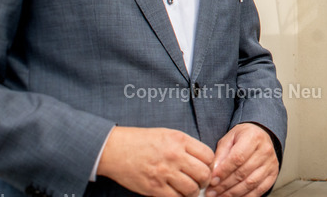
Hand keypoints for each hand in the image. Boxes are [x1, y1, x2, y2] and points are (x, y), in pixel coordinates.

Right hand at [97, 126, 214, 196]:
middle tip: (200, 181)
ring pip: (192, 189)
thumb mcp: (167, 134)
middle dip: (205, 180)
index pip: (208, 155)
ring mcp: (164, 173)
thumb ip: (185, 145)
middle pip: (203, 173)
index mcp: (179, 140)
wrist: (116, 149)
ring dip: (193, 192)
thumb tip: (202, 160)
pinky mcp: (154, 188)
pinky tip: (177, 193)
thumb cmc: (141, 140)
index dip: (210, 164)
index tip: (206, 168)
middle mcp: (174, 156)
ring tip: (189, 189)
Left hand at [206, 123, 278, 196]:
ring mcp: (271, 163)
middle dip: (225, 185)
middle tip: (211, 192)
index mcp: (253, 137)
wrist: (260, 136)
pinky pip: (259, 190)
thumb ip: (220, 154)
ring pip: (250, 184)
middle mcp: (265, 150)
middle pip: (243, 173)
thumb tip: (213, 172)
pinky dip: (245, 196)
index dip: (223, 171)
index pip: (237, 158)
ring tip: (219, 196)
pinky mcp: (273, 174)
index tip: (212, 180)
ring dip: (232, 193)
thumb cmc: (243, 137)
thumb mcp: (229, 139)